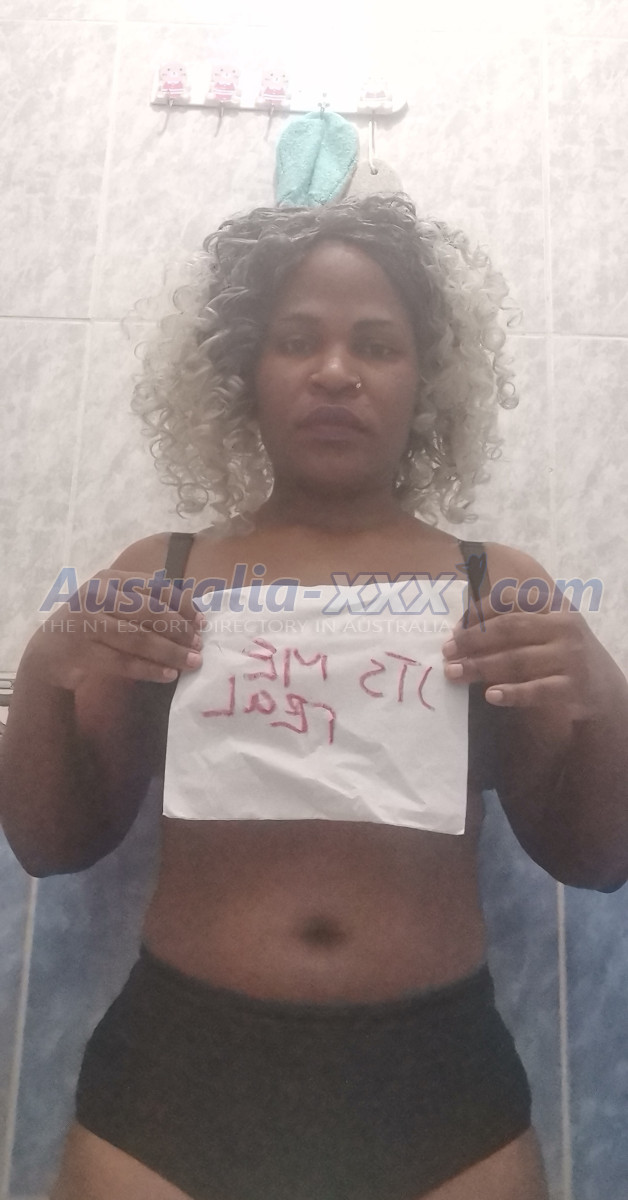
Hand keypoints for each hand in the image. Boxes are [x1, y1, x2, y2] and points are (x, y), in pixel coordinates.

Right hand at [29, 568, 204, 690]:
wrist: (49, 651)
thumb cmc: (93, 624)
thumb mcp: (114, 604)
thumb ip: (146, 604)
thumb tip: (194, 617)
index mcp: (110, 579)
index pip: (155, 587)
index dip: (182, 604)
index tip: (201, 622)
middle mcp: (97, 596)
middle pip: (149, 613)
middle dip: (179, 630)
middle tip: (199, 645)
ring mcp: (87, 623)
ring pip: (139, 639)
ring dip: (170, 652)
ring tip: (191, 662)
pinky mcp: (82, 652)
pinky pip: (124, 662)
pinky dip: (150, 669)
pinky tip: (168, 675)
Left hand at [442, 607, 607, 721]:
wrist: (604, 689)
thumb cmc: (562, 653)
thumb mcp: (547, 627)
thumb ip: (513, 623)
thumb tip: (460, 631)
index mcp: (554, 604)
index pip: (510, 597)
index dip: (479, 611)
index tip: (454, 629)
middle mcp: (564, 626)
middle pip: (509, 628)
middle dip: (473, 640)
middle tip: (446, 652)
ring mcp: (570, 656)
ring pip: (517, 659)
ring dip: (481, 666)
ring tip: (454, 673)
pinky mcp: (573, 687)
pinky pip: (536, 690)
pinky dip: (511, 692)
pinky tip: (490, 695)